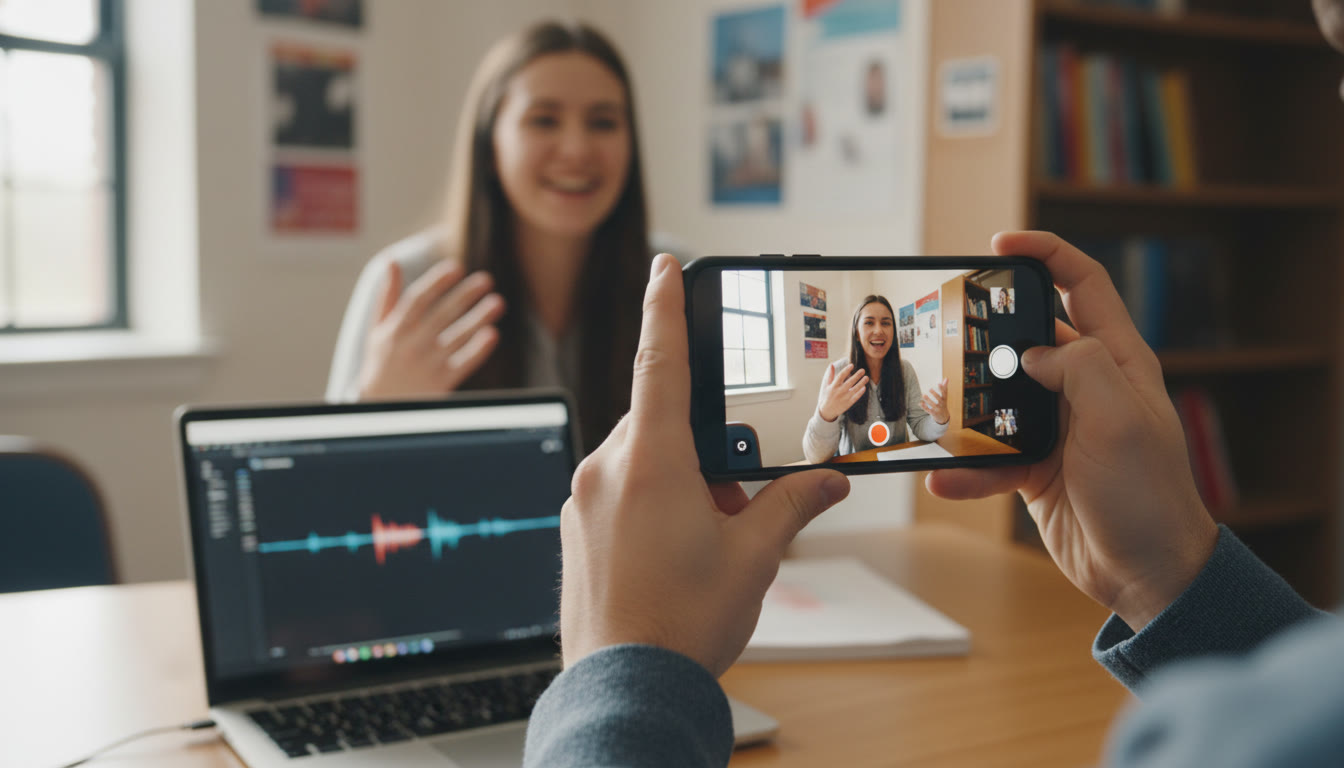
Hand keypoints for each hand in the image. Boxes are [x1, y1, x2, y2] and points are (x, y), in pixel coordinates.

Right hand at [358, 259, 505, 398]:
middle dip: (464, 295)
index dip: (436, 282)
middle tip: (486, 279)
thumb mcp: (377, 330)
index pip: (417, 300)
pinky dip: (477, 349)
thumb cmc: (382, 363)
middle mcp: (411, 345)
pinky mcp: (440, 383)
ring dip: (478, 318)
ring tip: (497, 302)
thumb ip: (387, 297)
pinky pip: (463, 363)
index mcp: (395, 329)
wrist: (383, 407)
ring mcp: (427, 364)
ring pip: (456, 337)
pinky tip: (492, 334)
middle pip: (441, 315)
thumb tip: (391, 261)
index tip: (455, 267)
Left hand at [559, 254, 850, 675]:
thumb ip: (792, 506)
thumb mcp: (754, 558)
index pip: (658, 360)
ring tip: (706, 539)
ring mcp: (582, 498)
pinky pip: (616, 489)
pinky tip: (673, 553)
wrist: (622, 689)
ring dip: (677, 479)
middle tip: (733, 500)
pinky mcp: (573, 527)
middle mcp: (606, 468)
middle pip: (660, 421)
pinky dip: (649, 502)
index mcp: (650, 460)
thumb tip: (829, 481)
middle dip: (701, 447)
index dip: (666, 307)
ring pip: (639, 458)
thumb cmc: (681, 624)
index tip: (666, 268)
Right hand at [817, 363, 868, 422]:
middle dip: (857, 376)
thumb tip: (832, 364)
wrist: (827, 411)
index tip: (852, 365)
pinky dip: (860, 392)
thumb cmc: (828, 396)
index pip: (840, 376)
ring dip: (861, 383)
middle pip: (849, 382)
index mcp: (833, 386)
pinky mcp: (848, 403)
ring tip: (866, 377)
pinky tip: (864, 387)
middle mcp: (839, 392)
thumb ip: (831, 375)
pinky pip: (856, 397)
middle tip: (863, 370)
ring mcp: (844, 398)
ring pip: (854, 389)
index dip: (846, 370)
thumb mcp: (827, 386)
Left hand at [921, 378, 949, 424]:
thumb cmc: (943, 403)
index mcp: (944, 399)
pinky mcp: (933, 413)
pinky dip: (924, 407)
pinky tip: (920, 403)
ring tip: (923, 395)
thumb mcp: (944, 396)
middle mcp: (942, 404)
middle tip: (930, 389)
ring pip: (933, 405)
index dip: (942, 389)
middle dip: (935, 394)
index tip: (939, 383)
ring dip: (928, 400)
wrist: (944, 417)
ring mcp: (938, 409)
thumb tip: (947, 378)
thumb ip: (944, 387)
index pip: (944, 393)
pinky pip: (929, 410)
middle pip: (939, 399)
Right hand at [926, 232, 1216, 631]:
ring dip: (966, 408)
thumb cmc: (1148, 496)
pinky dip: (965, 468)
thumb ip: (1079, 368)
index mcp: (1117, 362)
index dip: (1044, 254)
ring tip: (934, 412)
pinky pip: (989, 457)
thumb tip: (1033, 352)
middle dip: (986, 336)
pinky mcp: (1035, 468)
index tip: (998, 245)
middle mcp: (1086, 387)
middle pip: (1027, 339)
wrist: (1146, 575)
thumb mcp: (1120, 420)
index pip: (1083, 285)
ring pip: (998, 398)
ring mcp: (1058, 427)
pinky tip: (943, 476)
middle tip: (947, 335)